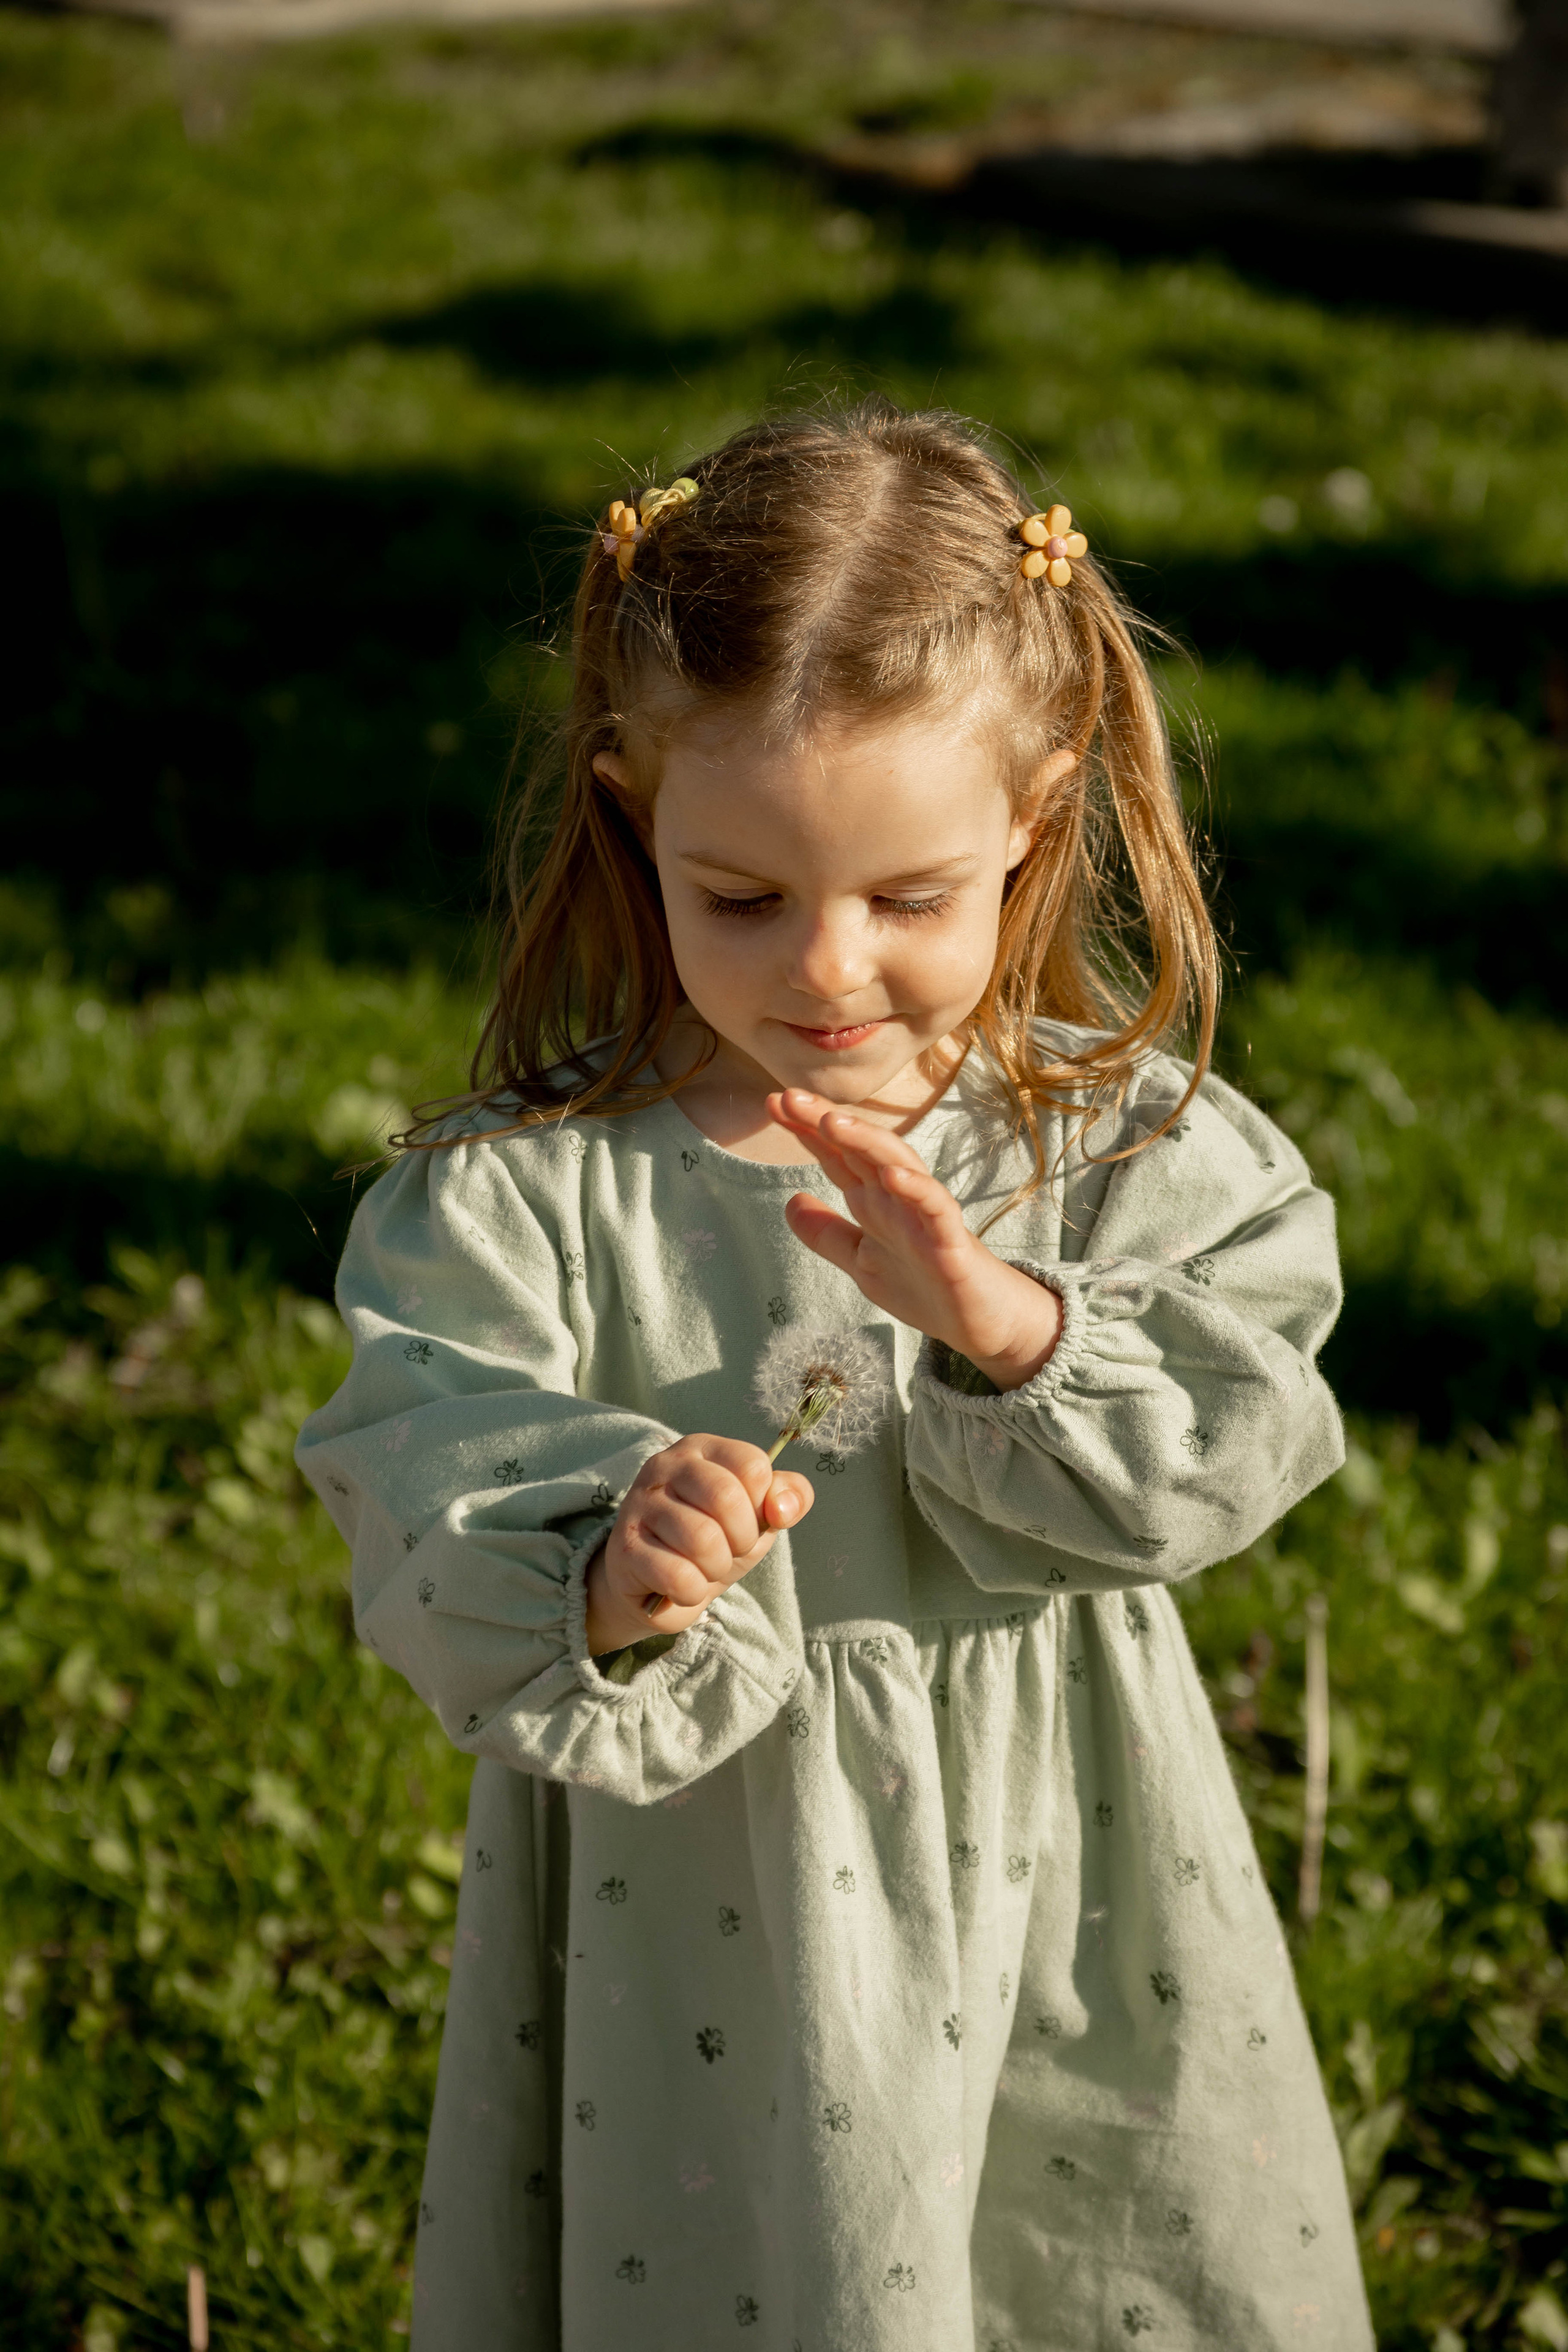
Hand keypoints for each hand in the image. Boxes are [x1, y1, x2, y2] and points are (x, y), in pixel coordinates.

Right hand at [585, 1434, 813, 1654]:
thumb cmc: (715, 1540)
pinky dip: (692, 1590)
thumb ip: (788, 1498)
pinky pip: (678, 1575)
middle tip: (729, 1550)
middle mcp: (666, 1465)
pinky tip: (681, 1585)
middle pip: (726, 1498)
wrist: (658, 1586)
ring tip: (703, 1567)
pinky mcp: (624, 1547)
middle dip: (741, 1539)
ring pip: (703, 1540)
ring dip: (716, 1568)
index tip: (748, 1521)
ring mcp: (640, 1503)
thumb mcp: (759, 1516)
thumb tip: (783, 1508)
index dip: (763, 1506)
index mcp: (703, 1448)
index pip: (753, 1467)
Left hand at [769, 1089, 1062, 1392]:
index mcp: (875, 1202)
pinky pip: (935, 1207)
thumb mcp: (861, 1261)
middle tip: (789, 1097)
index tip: (773, 1104)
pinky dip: (915, 1188)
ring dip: (867, 1141)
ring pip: (898, 1164)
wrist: (976, 1323)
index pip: (837, 1156)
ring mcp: (926, 1216)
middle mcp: (898, 1198)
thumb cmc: (924, 1287)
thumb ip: (828, 1234)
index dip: (806, 1130)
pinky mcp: (951, 1241)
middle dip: (826, 1120)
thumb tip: (789, 1202)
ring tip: (832, 1121)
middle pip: (861, 1149)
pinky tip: (892, 1175)